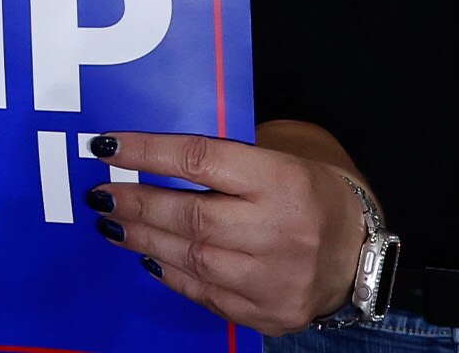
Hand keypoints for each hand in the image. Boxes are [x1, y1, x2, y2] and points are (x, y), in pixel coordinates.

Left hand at [87, 132, 364, 335]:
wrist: (358, 253)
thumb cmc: (303, 193)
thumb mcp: (275, 158)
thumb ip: (217, 158)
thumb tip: (138, 153)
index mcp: (284, 181)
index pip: (199, 159)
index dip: (146, 152)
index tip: (104, 147)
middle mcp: (284, 232)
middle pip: (191, 217)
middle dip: (137, 203)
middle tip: (100, 194)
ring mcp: (279, 279)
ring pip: (193, 258)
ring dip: (143, 238)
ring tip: (113, 223)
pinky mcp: (272, 313)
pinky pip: (205, 293)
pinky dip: (170, 273)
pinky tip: (147, 254)